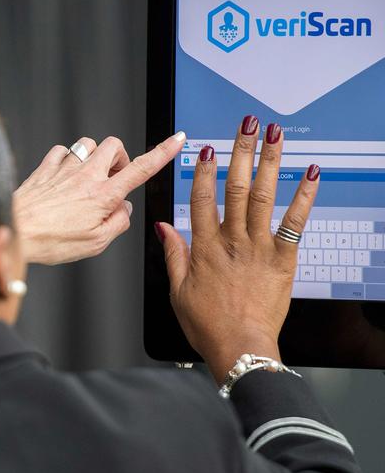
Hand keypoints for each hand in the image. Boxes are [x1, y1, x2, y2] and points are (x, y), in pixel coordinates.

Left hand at [13, 132, 185, 264]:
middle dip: (120, 157)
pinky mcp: (44, 168)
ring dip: (94, 156)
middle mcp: (85, 176)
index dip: (162, 152)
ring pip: (88, 143)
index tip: (176, 140)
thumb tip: (124, 209)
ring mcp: (64, 169)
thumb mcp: (95, 243)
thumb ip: (117, 224)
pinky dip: (66, 159)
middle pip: (114, 145)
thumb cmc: (50, 241)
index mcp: (103, 195)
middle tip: (114, 178)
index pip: (141, 168)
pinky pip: (61, 151)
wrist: (14, 231)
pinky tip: (63, 175)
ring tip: (88, 177)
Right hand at [155, 116, 319, 381]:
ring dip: (270, 161)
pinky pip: (295, 222)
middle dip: (240, 152)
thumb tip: (162, 226)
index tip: (205, 149)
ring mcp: (259, 247)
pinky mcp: (283, 259)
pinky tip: (310, 173)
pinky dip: (304, 196)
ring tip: (274, 135)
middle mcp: (232, 241)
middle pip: (236, 188)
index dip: (202, 172)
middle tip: (244, 125)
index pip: (202, 199)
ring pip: (264, 196)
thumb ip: (172, 254)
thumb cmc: (207, 325)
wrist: (240, 347)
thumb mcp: (178, 290)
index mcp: (204, 248)